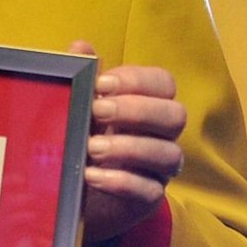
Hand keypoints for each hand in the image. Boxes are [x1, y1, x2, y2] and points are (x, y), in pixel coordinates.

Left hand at [72, 40, 186, 245]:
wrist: (71, 194)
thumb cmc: (81, 140)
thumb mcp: (76, 107)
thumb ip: (81, 78)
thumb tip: (80, 47)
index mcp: (148, 105)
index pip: (163, 83)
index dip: (137, 80)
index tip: (101, 84)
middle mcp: (162, 135)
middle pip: (176, 116)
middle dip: (138, 111)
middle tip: (98, 111)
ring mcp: (159, 169)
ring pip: (170, 155)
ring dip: (129, 148)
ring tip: (92, 148)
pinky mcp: (148, 199)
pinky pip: (150, 191)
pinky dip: (121, 181)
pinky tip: (92, 175)